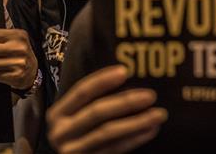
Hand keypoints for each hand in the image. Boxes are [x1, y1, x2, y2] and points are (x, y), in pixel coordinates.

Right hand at [47, 65, 167, 153]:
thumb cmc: (81, 136)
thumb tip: (125, 75)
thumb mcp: (77, 118)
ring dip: (136, 122)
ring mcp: (72, 151)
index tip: (125, 70)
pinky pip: (114, 149)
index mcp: (57, 114)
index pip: (81, 91)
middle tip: (151, 95)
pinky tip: (150, 131)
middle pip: (96, 112)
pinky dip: (134, 139)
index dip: (102, 80)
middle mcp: (60, 132)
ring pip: (107, 132)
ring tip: (158, 114)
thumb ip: (91, 103)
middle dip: (125, 102)